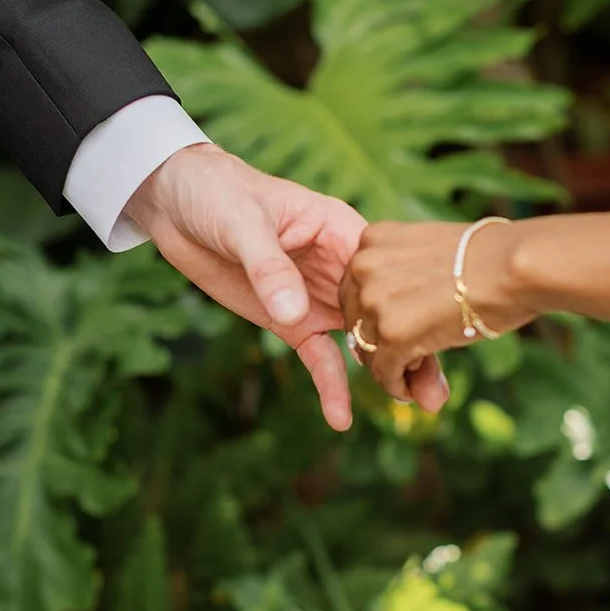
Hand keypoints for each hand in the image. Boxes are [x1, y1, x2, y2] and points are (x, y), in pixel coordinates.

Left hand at [125, 145, 448, 429]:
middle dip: (411, 348)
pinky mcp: (290, 321)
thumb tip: (294, 313)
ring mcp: (315, 296)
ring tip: (417, 405)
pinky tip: (341, 418)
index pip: (384, 270)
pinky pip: (317, 356)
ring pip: (361, 338)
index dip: (410, 302)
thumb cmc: (217, 192)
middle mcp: (337, 266)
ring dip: (386, 371)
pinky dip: (330, 385)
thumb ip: (269, 267)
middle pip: (384, 311)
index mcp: (339, 230)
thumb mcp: (242, 223)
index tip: (434, 335)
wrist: (174, 202)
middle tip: (434, 392)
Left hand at [339, 220, 533, 399]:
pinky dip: (397, 385)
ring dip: (389, 367)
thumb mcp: (430, 252)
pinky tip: (413, 391)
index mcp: (372, 240)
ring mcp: (374, 302)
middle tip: (402, 359)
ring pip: (367, 348)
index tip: (392, 329)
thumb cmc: (488, 258)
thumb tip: (397, 314)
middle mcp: (363, 268)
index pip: (356, 285)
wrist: (513, 267)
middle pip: (355, 318)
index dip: (373, 313)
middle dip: (377, 342)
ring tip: (412, 377)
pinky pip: (383, 371)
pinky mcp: (392, 336)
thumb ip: (403, 274)